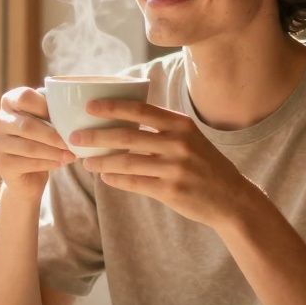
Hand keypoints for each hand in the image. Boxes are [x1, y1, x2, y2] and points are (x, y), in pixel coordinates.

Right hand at [0, 87, 74, 198]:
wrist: (28, 173)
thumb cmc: (41, 138)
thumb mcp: (46, 119)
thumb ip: (52, 109)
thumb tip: (73, 106)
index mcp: (8, 102)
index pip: (24, 97)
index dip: (45, 106)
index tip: (65, 116)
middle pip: (27, 125)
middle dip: (53, 135)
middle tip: (72, 142)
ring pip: (29, 147)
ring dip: (54, 152)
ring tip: (71, 155)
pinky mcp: (2, 164)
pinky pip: (29, 163)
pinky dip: (48, 163)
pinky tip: (61, 163)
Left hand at [72, 99, 263, 229]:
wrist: (231, 198)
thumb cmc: (204, 164)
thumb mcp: (189, 137)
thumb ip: (161, 128)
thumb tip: (120, 120)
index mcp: (181, 124)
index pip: (141, 110)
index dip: (112, 107)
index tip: (89, 106)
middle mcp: (178, 143)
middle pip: (127, 136)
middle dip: (96, 136)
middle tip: (74, 136)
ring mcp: (175, 168)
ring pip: (126, 162)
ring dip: (101, 161)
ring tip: (85, 162)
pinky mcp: (171, 191)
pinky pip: (134, 183)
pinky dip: (115, 179)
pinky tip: (104, 176)